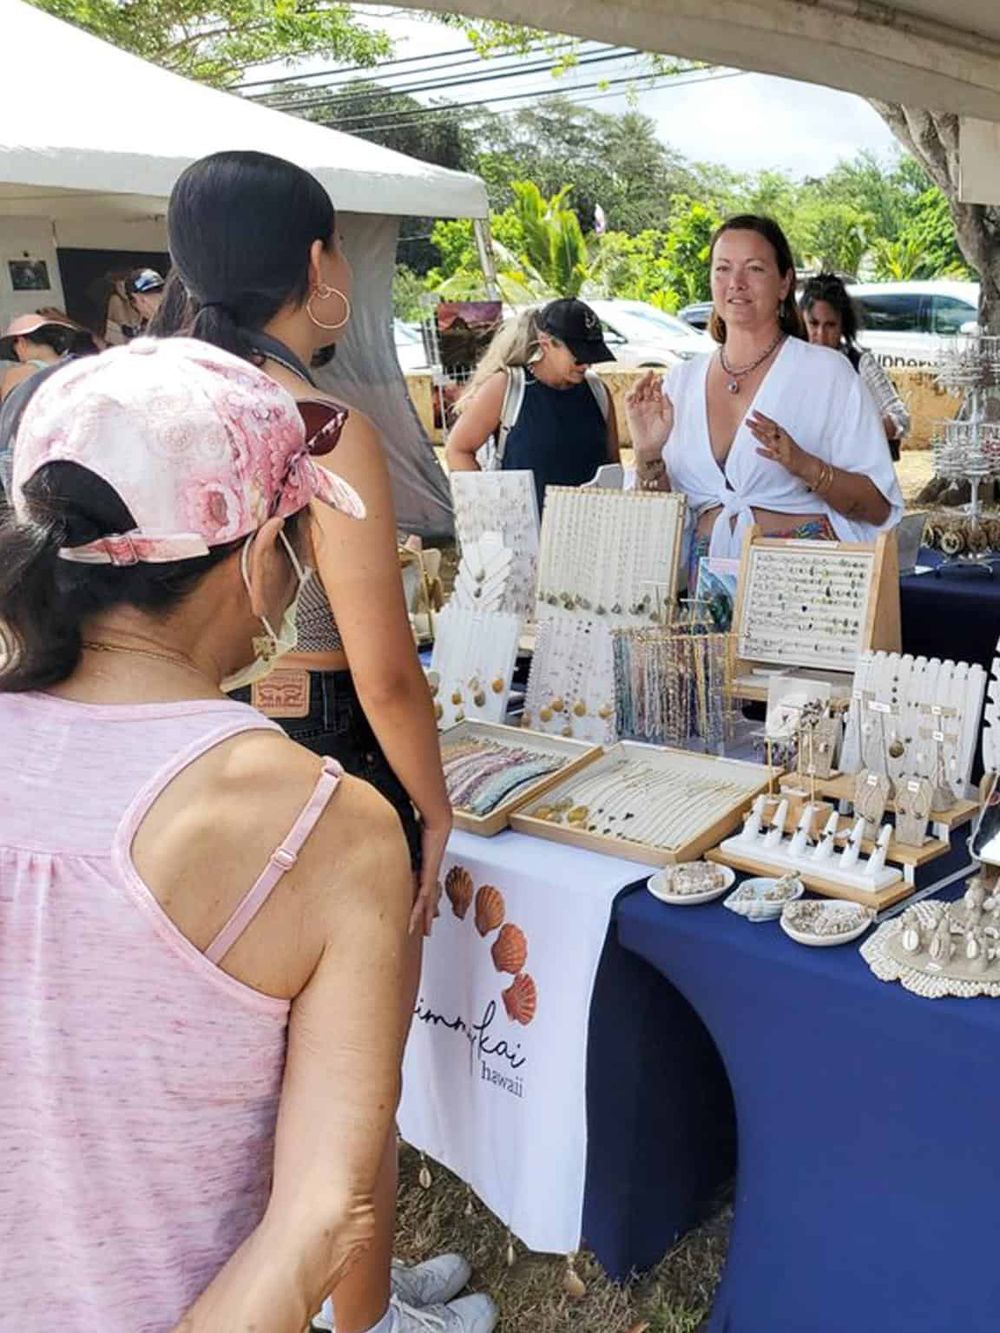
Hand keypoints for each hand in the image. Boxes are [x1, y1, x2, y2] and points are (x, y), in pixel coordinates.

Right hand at [411, 811, 451, 936]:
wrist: (438, 821)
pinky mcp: (429, 874)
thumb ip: (403, 842)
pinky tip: (417, 918)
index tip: (418, 910)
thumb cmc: (425, 824)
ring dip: (424, 917)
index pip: (423, 888)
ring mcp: (431, 875)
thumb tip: (392, 837)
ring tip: (424, 931)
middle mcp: (430, 873)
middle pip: (428, 899)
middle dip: (427, 915)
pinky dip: (419, 908)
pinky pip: (423, 895)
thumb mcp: (410, 837)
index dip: (421, 901)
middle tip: (426, 930)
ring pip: (427, 902)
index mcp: (426, 867)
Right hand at [625, 370, 673, 459]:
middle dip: (648, 379)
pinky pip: (628, 401)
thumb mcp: (670, 420)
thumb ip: (668, 406)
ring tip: (642, 380)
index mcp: (657, 404)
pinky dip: (630, 395)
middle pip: (646, 387)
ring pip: (637, 391)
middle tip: (650, 373)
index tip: (660, 378)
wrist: (650, 448)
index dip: (658, 382)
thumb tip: (665, 393)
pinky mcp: (631, 412)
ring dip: (639, 384)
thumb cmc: (660, 437)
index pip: (656, 389)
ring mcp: (639, 407)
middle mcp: (648, 404)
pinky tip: (634, 392)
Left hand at [746, 410, 810, 479]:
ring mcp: (784, 449)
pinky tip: (757, 450)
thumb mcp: (785, 444)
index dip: (762, 418)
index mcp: (784, 435)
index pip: (772, 424)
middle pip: (770, 430)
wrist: (808, 464)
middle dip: (758, 425)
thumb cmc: (795, 454)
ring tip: (751, 431)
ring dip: (760, 436)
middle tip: (747, 420)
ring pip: (771, 441)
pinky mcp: (784, 459)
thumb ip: (775, 438)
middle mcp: (784, 440)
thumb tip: (763, 433)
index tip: (753, 412)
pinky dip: (765, 453)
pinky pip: (773, 456)